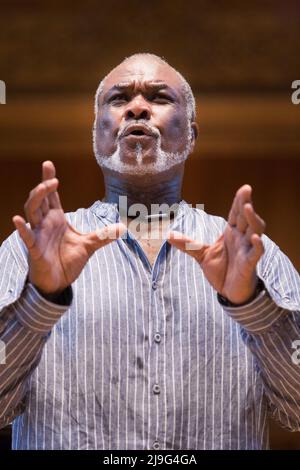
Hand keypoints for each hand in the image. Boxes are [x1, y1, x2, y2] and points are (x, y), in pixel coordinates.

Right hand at [13, 161, 125, 295]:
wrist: (58, 283)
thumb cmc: (67, 261)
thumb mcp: (89, 246)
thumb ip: (103, 235)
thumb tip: (123, 227)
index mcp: (56, 219)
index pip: (51, 196)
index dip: (49, 180)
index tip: (48, 164)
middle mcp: (45, 224)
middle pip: (40, 199)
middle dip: (44, 185)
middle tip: (52, 176)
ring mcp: (39, 235)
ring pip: (32, 212)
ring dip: (37, 198)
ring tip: (46, 187)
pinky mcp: (35, 249)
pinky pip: (27, 237)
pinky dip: (23, 229)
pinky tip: (19, 219)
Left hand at [167, 185, 265, 304]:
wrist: (229, 292)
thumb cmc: (222, 271)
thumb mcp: (201, 255)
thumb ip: (187, 244)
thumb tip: (168, 234)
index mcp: (231, 233)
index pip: (236, 213)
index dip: (239, 201)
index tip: (243, 188)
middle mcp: (241, 238)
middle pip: (246, 217)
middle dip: (246, 204)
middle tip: (246, 189)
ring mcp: (247, 250)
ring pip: (255, 230)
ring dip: (253, 219)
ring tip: (248, 208)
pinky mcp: (250, 264)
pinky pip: (256, 252)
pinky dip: (257, 245)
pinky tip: (254, 238)